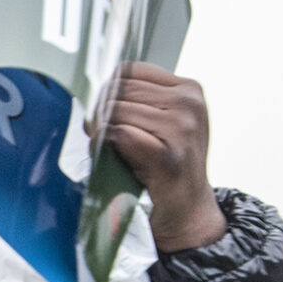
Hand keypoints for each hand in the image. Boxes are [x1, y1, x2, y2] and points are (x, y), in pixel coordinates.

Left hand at [106, 63, 225, 252]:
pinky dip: (104, 144)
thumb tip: (93, 91)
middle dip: (100, 111)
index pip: (129, 71)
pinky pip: (121, 134)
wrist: (186, 210)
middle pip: (120, 90)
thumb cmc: (165, 166)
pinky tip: (106, 156)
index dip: (107, 91)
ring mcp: (182, 127)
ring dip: (101, 130)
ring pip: (117, 110)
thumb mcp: (159, 123)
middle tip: (99, 135)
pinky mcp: (167, 154)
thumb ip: (136, 102)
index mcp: (188, 90)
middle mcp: (189, 103)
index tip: (103, 113)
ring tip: (107, 149)